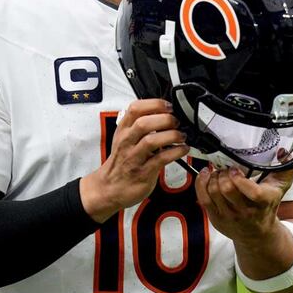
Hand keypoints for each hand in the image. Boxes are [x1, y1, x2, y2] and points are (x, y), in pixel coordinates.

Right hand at [80, 99, 188, 221]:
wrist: (109, 188)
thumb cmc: (121, 162)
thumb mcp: (124, 138)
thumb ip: (139, 124)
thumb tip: (163, 112)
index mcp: (123, 130)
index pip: (135, 108)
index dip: (154, 104)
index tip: (168, 106)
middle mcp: (127, 141)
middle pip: (144, 123)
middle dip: (165, 119)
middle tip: (176, 122)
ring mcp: (134, 157)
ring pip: (151, 141)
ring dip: (171, 135)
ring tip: (181, 136)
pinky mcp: (143, 172)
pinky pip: (161, 159)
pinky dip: (176, 152)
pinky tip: (182, 149)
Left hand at [194, 151, 292, 243]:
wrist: (257, 234)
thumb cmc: (268, 204)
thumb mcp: (281, 186)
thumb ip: (288, 167)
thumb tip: (284, 151)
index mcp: (264, 202)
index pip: (252, 192)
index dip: (239, 178)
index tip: (235, 169)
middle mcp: (246, 212)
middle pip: (227, 190)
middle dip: (223, 174)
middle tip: (225, 169)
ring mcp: (229, 216)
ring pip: (213, 192)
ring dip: (213, 177)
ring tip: (217, 172)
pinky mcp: (216, 218)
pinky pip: (203, 198)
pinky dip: (201, 183)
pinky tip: (206, 175)